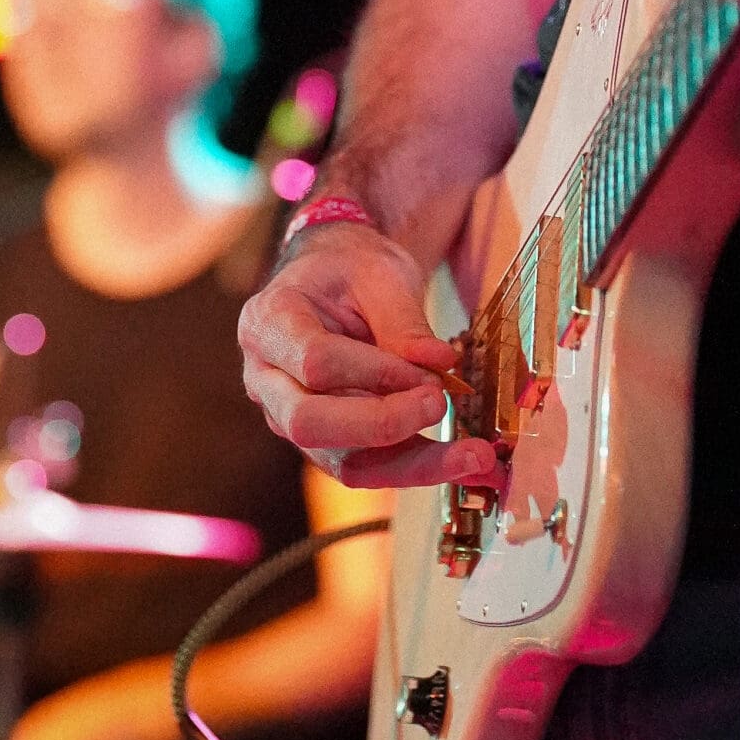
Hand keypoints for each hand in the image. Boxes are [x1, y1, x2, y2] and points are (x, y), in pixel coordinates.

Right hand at [238, 222, 502, 492]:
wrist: (336, 282)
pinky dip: (414, 468)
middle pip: (311, 424)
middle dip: (383, 424)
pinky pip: (365, 468)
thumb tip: (440, 365)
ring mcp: (289, 418)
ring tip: (473, 456)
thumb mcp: (379, 274)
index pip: (315, 362)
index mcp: (269, 322)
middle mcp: (267, 380)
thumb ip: (404, 321)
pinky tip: (459, 461)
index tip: (430, 370)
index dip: (375, 372)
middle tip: (441, 405)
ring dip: (411, 464)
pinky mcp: (323, 443)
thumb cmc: (350, 270)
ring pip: (342, 461)